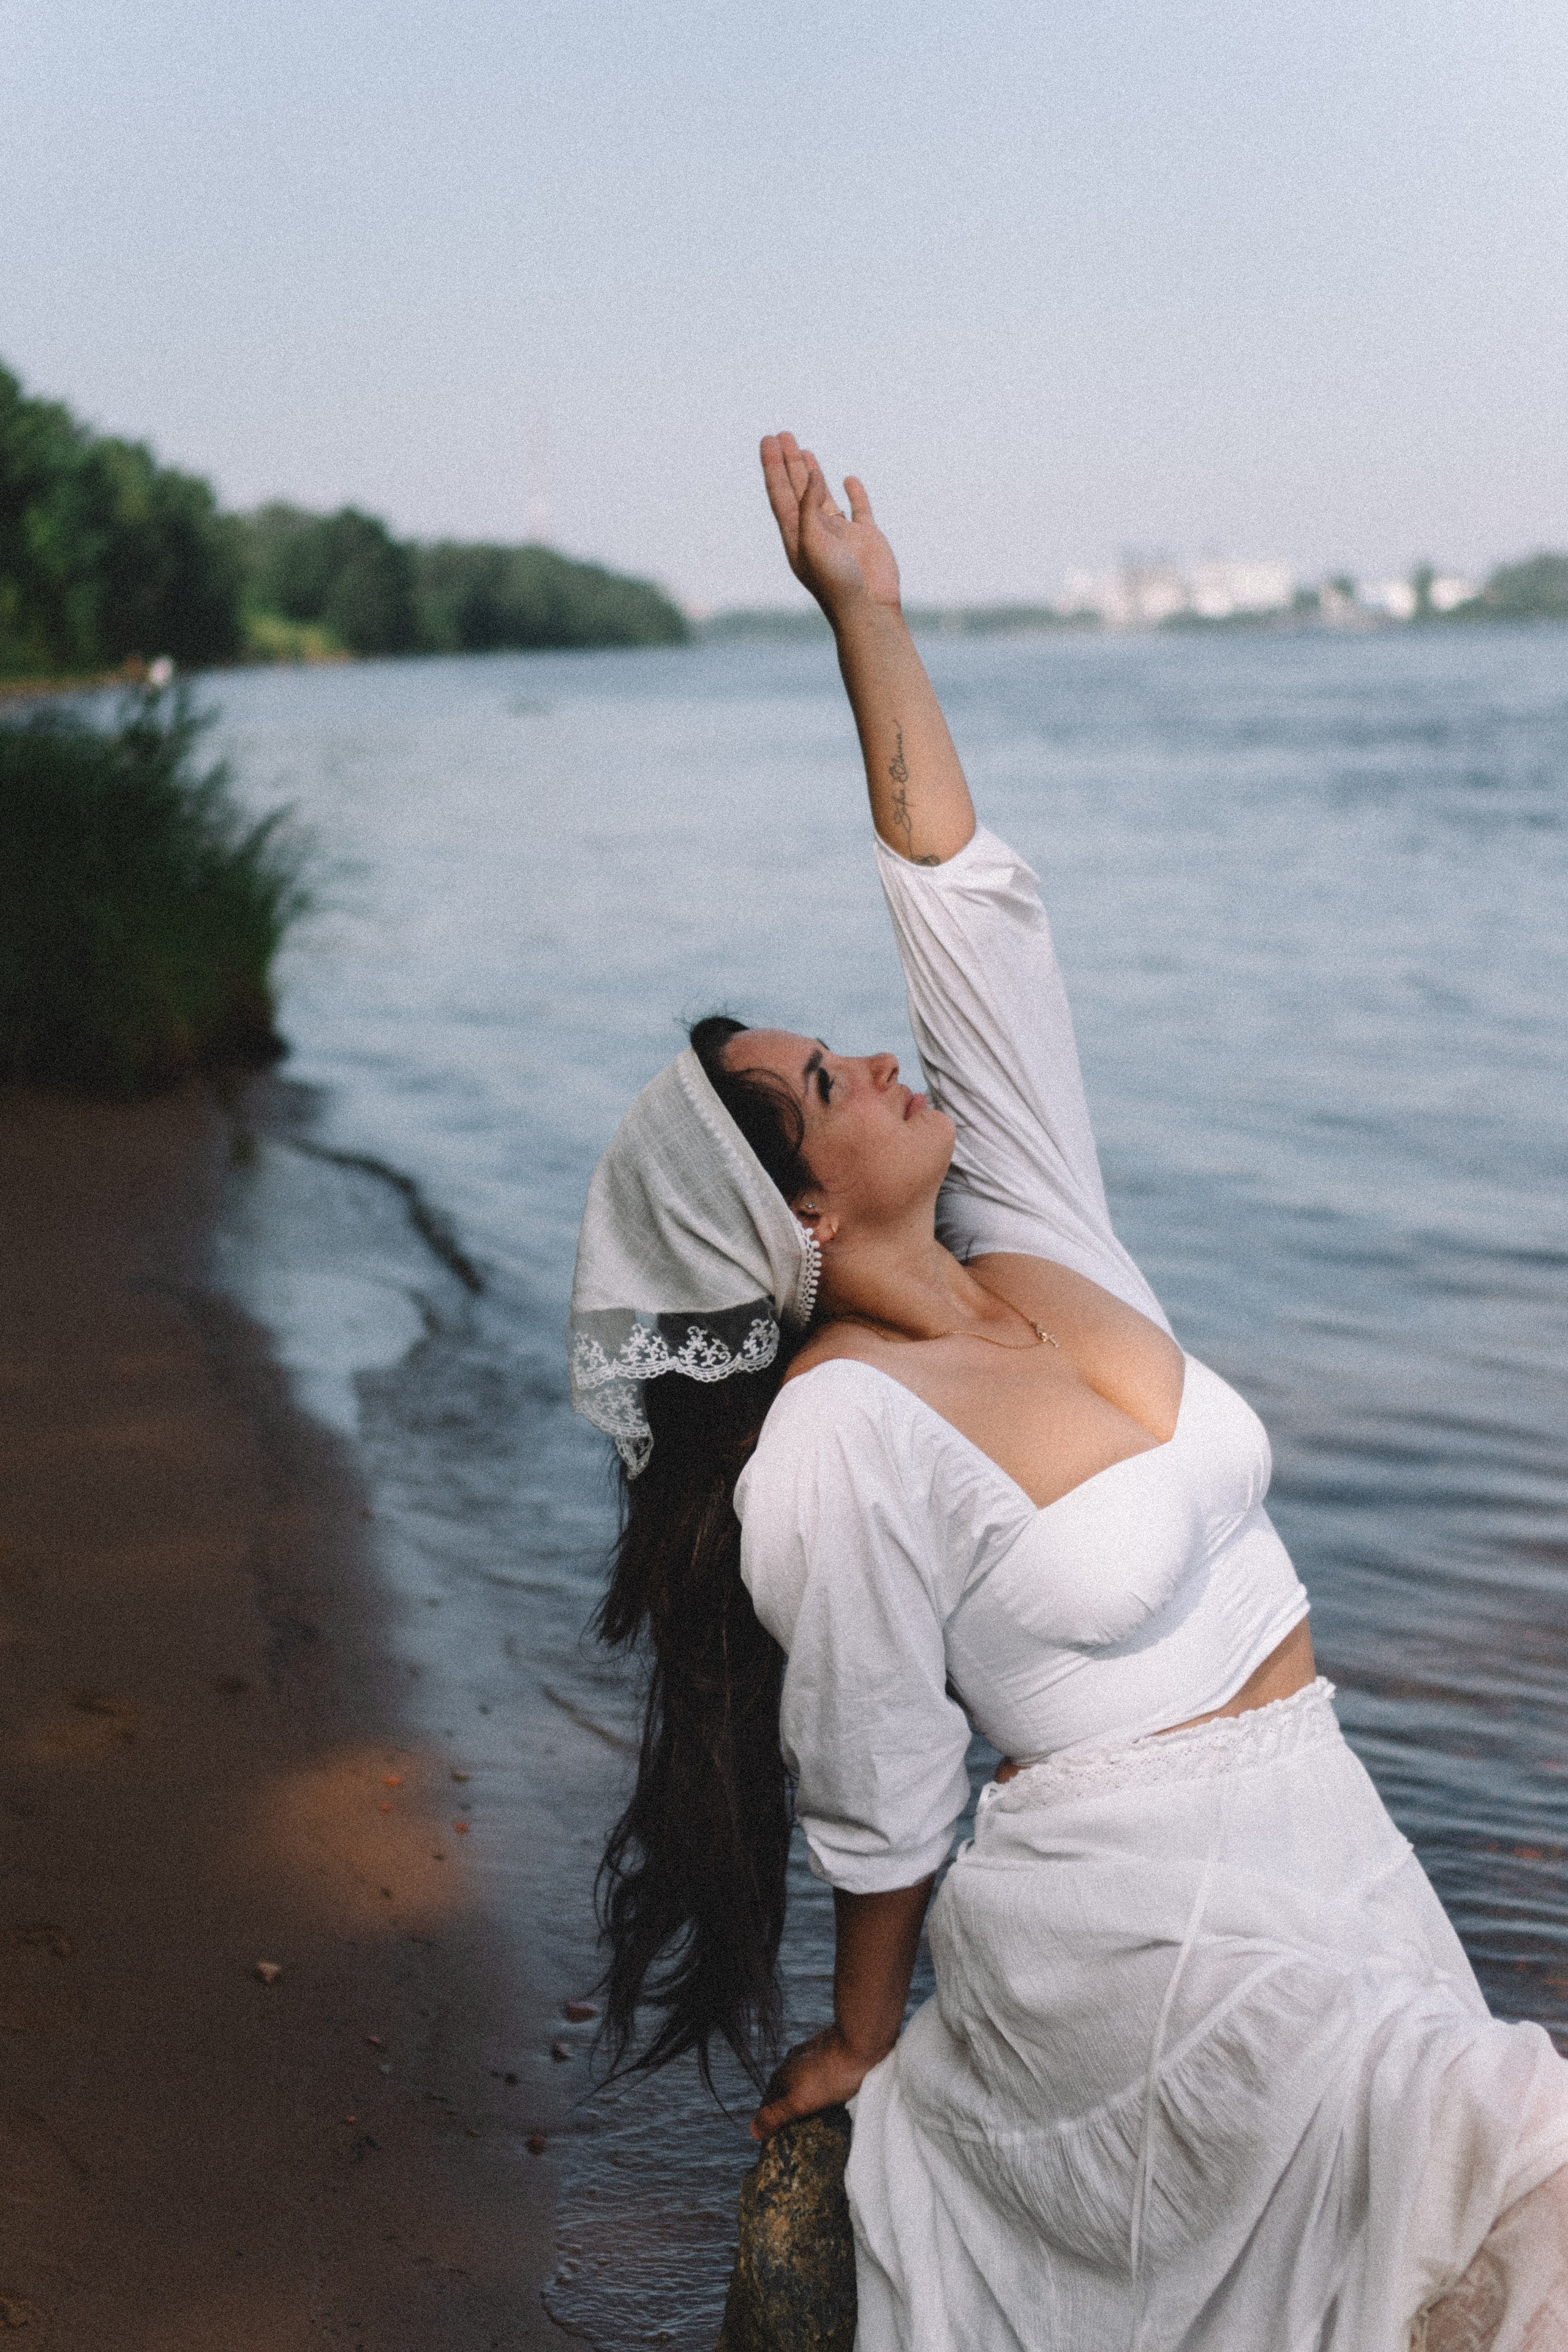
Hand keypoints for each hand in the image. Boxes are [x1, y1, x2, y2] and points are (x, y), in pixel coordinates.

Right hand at [749, 2022, 887, 2142]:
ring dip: (805, 2100)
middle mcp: (793, 2063)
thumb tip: (752, 2131)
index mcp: (782, 2075)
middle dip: (788, 2112)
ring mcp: (812, 2057)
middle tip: (797, 2136)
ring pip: (803, 2084)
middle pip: (785, 2093)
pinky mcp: (831, 2054)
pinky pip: (820, 2077)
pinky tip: (832, 2099)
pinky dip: (821, 2090)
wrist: (862, 2042)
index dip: (771, 2123)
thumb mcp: (801, 2101)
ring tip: (816, 2121)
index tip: (777, 2144)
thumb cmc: (833, 2074)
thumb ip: (777, 2115)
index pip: (768, 2104)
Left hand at [760, 432, 901, 626]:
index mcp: (796, 535)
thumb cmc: (836, 583)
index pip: (780, 493)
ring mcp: (841, 534)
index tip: (768, 440)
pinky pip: (858, 508)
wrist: (869, 610)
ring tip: (804, 451)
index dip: (773, 466)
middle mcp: (816, 531)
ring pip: (822, 496)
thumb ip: (808, 509)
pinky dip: (853, 493)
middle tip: (781, 435)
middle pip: (797, 489)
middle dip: (788, 462)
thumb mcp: (813, 544)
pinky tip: (847, 480)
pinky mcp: (866, 537)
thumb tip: (810, 476)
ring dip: (813, 473)